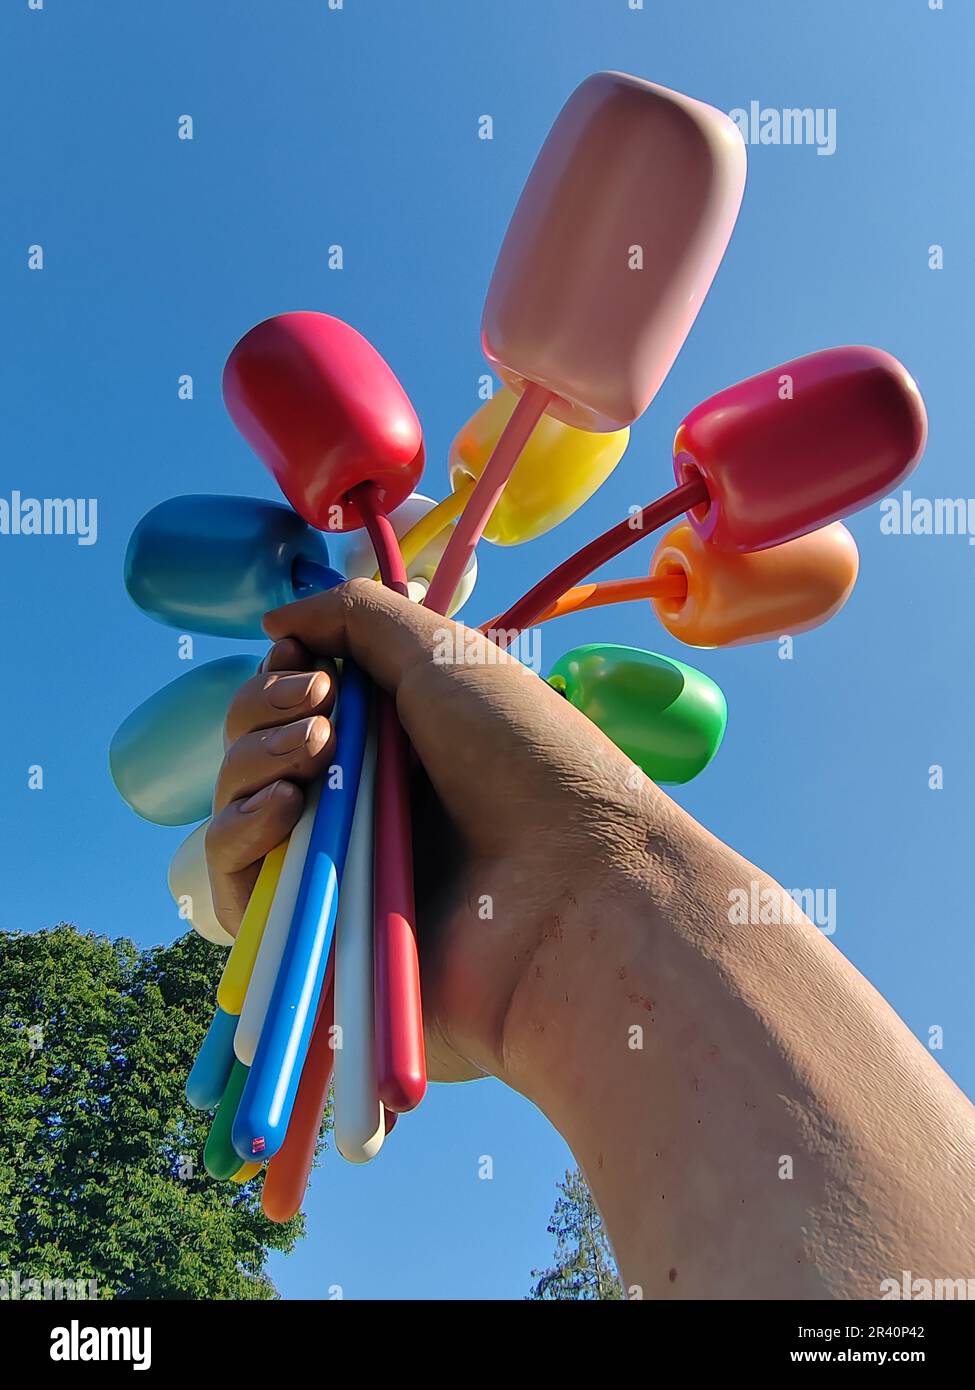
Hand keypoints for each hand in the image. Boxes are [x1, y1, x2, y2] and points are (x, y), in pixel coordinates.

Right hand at [205, 578, 673, 1085]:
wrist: (570, 881)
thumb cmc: (523, 758)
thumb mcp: (443, 655)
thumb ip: (355, 617)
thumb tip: (273, 622)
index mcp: (395, 737)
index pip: (295, 697)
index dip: (283, 671)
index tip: (305, 660)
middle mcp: (361, 798)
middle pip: (256, 743)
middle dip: (266, 705)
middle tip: (323, 708)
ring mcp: (336, 865)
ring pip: (237, 805)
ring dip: (253, 758)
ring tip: (313, 750)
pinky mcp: (314, 931)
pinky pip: (236, 884)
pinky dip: (237, 833)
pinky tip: (281, 807)